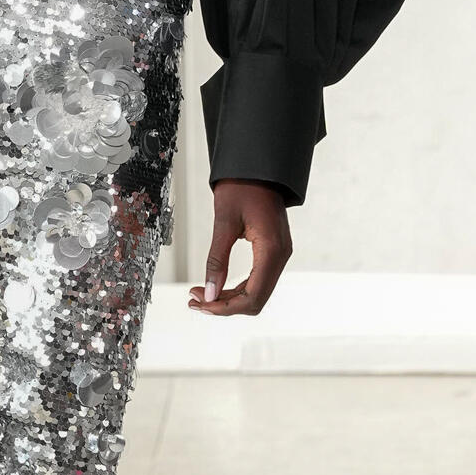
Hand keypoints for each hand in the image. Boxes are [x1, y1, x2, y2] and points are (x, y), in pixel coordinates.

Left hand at [188, 179, 291, 315]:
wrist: (258, 166)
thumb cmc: (242, 186)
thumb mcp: (224, 222)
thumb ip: (217, 260)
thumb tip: (209, 293)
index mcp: (272, 249)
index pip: (253, 296)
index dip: (225, 308)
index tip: (201, 304)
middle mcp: (280, 255)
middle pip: (256, 299)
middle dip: (225, 306)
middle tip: (195, 300)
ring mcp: (279, 254)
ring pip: (256, 292)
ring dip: (229, 299)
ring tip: (200, 294)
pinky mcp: (272, 251)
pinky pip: (257, 280)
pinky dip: (236, 288)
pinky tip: (215, 285)